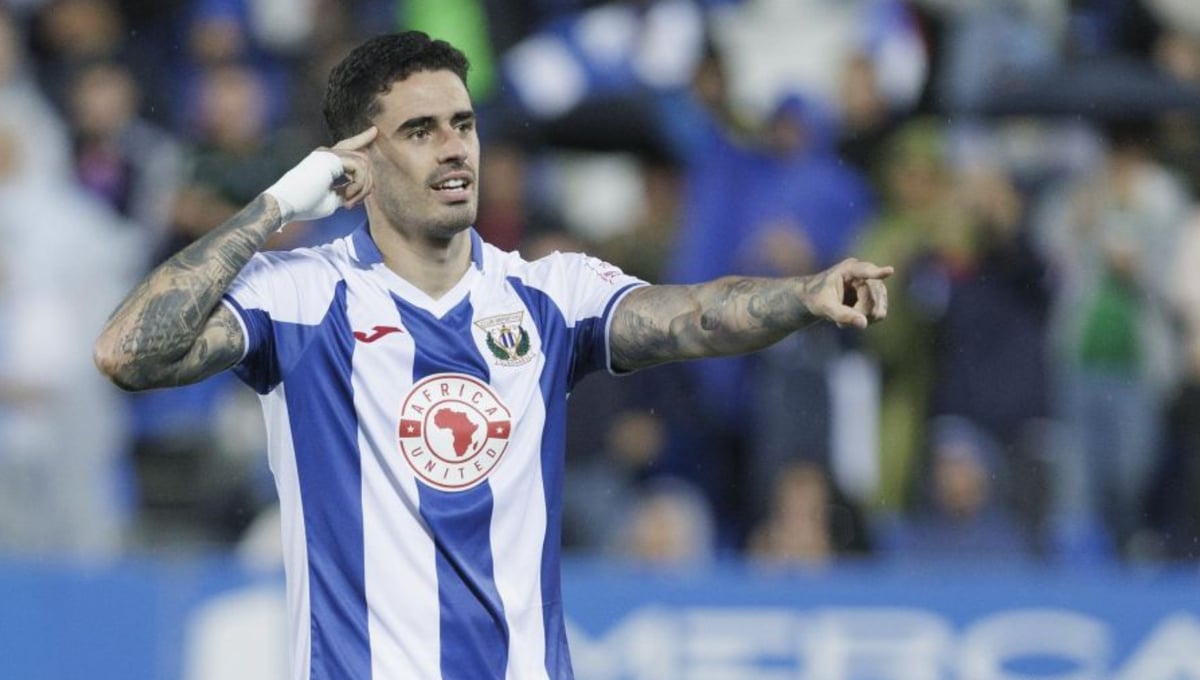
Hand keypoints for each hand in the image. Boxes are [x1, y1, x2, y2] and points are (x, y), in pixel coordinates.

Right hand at [263, 127, 377, 223]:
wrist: (286, 205)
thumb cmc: (305, 205)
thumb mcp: (333, 199)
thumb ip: (347, 190)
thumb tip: (361, 189)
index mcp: (326, 161)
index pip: (349, 146)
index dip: (362, 138)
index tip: (374, 131)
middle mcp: (327, 153)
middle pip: (362, 158)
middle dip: (366, 183)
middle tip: (352, 204)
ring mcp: (328, 153)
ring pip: (363, 163)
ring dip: (362, 187)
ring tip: (349, 203)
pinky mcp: (330, 157)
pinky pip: (359, 167)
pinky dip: (358, 185)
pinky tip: (347, 197)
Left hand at [801, 258, 892, 328]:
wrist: (815, 298)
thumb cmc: (816, 297)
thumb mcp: (824, 307)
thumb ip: (842, 314)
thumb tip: (863, 324)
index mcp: (849, 269)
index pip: (865, 271)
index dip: (878, 273)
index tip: (890, 271)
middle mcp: (865, 274)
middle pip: (873, 300)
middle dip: (858, 314)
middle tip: (840, 322)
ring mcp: (874, 284)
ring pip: (879, 309)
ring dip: (862, 319)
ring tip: (844, 319)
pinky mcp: (878, 296)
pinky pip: (879, 313)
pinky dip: (866, 320)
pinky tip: (853, 318)